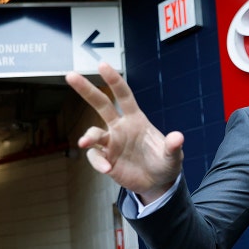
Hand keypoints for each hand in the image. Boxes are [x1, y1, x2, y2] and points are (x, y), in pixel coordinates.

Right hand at [65, 62, 183, 203]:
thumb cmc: (165, 163)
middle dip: (86, 90)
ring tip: (86, 142)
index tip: (102, 65)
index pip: (123, 96)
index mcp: (136, 119)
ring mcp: (112, 143)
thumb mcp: (172, 156)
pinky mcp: (106, 159)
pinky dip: (99, 162)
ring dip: (88, 136)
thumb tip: (178, 137)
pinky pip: (96, 157)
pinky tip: (108, 169)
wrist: (157, 183)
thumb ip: (173, 146)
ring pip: (93, 132)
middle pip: (100, 104)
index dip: (113, 80)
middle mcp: (120, 128)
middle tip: (70, 75)